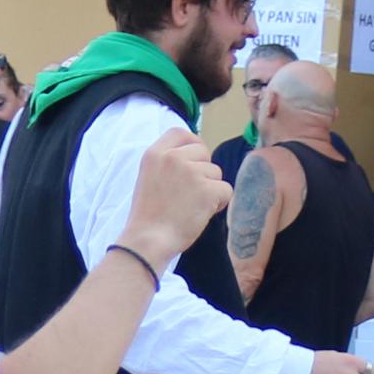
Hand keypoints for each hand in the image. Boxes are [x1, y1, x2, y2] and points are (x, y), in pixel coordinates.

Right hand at [117, 127, 228, 266]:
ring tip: (191, 207)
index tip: (195, 160)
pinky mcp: (207, 190)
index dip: (193, 144)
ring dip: (210, 189)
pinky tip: (202, 214)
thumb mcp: (148, 178)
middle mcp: (173, 158)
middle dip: (203, 171)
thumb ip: (167, 164)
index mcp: (154, 153)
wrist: (148, 240)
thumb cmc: (148, 217)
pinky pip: (226, 190)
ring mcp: (190, 172)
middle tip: (190, 194)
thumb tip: (195, 157)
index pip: (181, 133)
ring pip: (216, 173)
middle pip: (204, 152)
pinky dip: (219, 204)